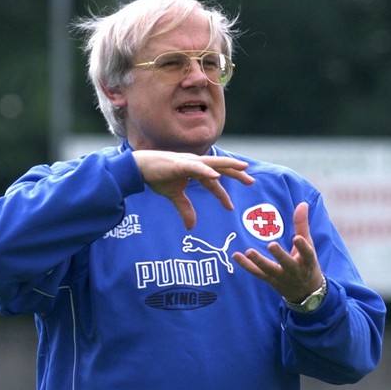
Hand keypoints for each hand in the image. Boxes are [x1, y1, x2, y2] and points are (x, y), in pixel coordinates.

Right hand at [132, 150, 254, 228]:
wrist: (139, 168)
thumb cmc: (157, 177)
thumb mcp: (174, 196)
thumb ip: (185, 209)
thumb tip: (191, 227)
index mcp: (195, 170)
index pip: (213, 182)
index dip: (222, 195)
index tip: (230, 207)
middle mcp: (195, 163)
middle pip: (220, 168)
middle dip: (236, 173)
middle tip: (251, 181)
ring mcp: (189, 162)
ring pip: (213, 163)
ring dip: (229, 166)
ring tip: (243, 168)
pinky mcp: (181, 164)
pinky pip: (197, 168)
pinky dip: (207, 171)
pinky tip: (217, 176)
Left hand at [232, 202, 322, 301]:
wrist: (306, 292)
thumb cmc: (306, 263)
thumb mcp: (309, 245)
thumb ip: (302, 224)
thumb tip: (302, 203)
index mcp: (307, 262)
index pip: (307, 254)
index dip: (302, 247)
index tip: (297, 238)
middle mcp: (295, 271)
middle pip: (287, 264)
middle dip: (280, 256)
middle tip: (271, 245)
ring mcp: (281, 277)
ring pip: (269, 270)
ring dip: (259, 261)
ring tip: (249, 251)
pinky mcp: (270, 280)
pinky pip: (257, 273)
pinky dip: (246, 265)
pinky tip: (236, 256)